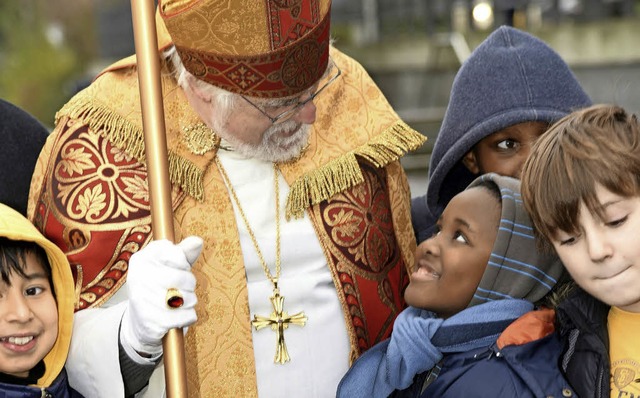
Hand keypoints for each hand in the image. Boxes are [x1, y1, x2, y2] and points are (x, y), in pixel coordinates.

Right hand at [120, 236, 201, 354]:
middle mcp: (137, 278)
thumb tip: (197, 241)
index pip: (178, 255)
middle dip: (189, 285)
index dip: (184, 264)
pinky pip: (187, 316)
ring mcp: (142, 302)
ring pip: (188, 298)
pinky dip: (188, 317)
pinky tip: (177, 316)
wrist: (138, 323)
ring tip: (177, 303)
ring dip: (189, 302)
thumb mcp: (169, 266)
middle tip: (179, 289)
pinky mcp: (151, 323)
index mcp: (141, 259)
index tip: (176, 269)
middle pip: (185, 278)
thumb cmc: (159, 288)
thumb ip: (183, 253)